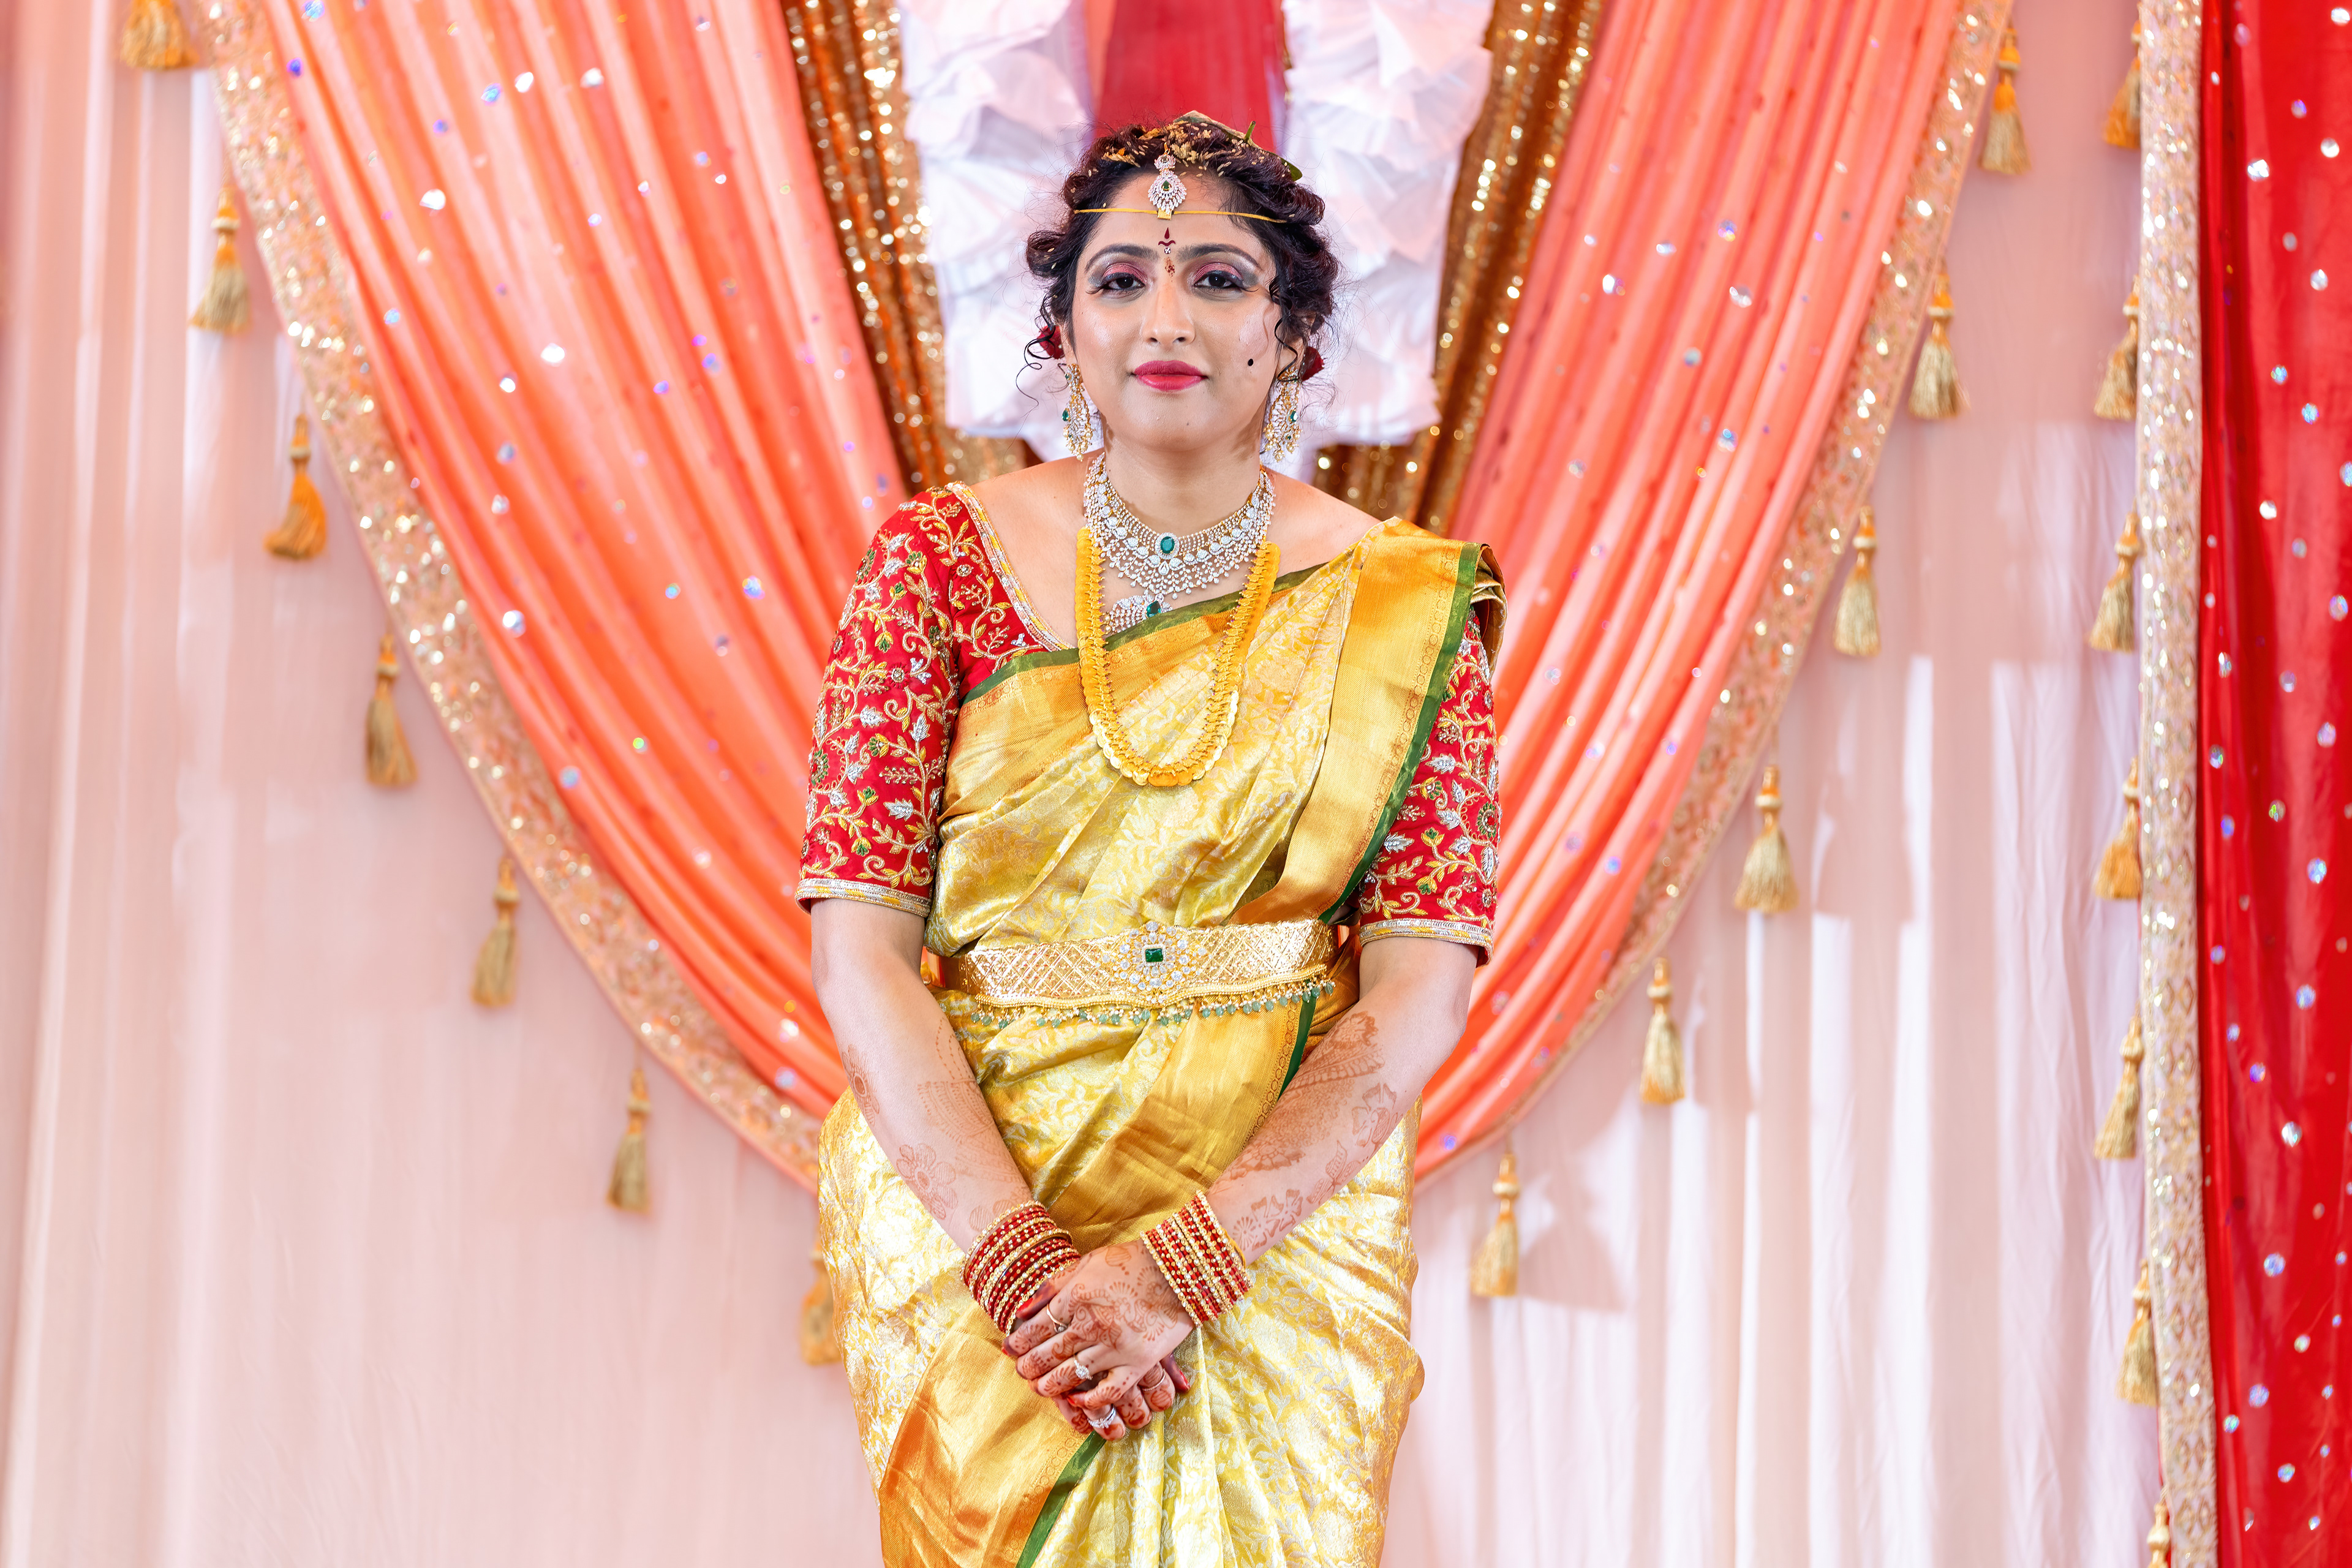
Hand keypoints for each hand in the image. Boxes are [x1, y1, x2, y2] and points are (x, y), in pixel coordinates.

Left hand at [1005, 1242, 1194, 1440]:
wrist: (1179, 1269)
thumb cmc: (1131, 1262)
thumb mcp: (1087, 1263)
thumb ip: (1053, 1286)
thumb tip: (1022, 1308)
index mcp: (1076, 1298)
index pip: (1035, 1328)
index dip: (1018, 1342)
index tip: (1011, 1350)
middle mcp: (1090, 1325)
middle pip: (1048, 1354)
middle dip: (1028, 1367)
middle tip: (1021, 1373)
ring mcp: (1114, 1346)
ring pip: (1071, 1375)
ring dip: (1049, 1386)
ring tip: (1040, 1389)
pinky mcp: (1137, 1362)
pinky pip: (1108, 1391)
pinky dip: (1089, 1401)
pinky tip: (1076, 1401)